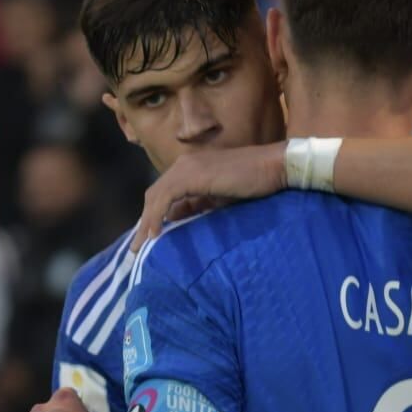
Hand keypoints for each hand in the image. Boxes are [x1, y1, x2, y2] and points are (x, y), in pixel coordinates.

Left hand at [134, 143, 286, 249]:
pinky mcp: (192, 175)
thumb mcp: (220, 198)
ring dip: (147, 222)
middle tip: (138, 247)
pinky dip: (157, 216)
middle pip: (154, 194)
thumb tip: (181, 222)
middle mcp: (184, 164)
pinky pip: (166, 197)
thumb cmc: (254, 182)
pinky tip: (155, 234)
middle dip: (145, 221)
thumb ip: (200, 206)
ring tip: (141, 246)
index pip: (163, 193)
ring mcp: (187, 167)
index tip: (149, 238)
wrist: (273, 167)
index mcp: (190, 168)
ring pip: (156, 196)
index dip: (154, 215)